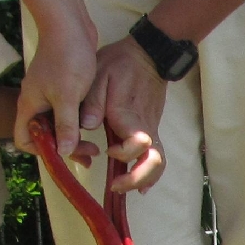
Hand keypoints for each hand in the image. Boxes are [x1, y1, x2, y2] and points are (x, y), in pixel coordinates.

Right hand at [17, 13, 99, 167]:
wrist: (70, 24)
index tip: (64, 155)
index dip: (41, 151)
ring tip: (95, 147)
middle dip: (64, 148)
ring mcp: (48, 94)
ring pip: (57, 125)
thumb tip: (62, 153)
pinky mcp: (62, 86)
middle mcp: (36, 102)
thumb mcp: (67, 96)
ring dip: (73, 137)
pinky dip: (78, 122)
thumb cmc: (66, 57)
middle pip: (45, 135)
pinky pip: (67, 112)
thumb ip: (65, 126)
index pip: (25, 139)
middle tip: (90, 155)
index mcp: (30, 105)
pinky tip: (94, 126)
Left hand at [88, 37, 167, 193]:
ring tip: (127, 190)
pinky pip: (156, 157)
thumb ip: (92, 101)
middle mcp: (145, 127)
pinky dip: (150, 174)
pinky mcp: (152, 130)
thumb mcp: (99, 75)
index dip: (124, 153)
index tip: (108, 151)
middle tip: (117, 186)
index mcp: (129, 115)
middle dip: (138, 178)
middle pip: (154, 162)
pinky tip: (140, 185)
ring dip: (145, 180)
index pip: (137, 144)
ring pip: (158, 163)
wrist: (148, 55)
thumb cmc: (120, 63)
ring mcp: (152, 129)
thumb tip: (86, 126)